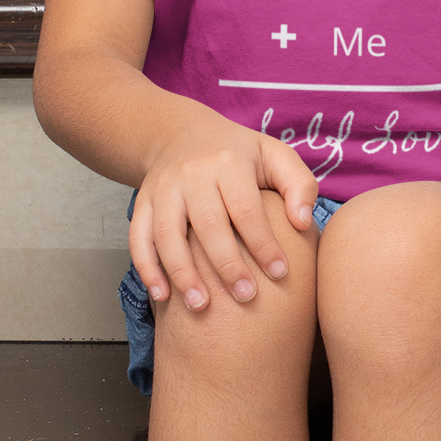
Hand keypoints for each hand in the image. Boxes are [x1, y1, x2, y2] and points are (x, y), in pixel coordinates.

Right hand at [129, 107, 318, 311]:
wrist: (183, 134)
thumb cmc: (240, 154)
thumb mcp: (276, 155)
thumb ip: (299, 184)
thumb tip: (302, 222)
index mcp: (229, 163)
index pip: (246, 209)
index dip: (263, 244)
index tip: (279, 273)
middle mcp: (192, 175)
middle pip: (208, 225)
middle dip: (227, 265)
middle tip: (246, 297)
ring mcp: (163, 190)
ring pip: (167, 234)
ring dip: (182, 273)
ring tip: (201, 306)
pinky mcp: (142, 204)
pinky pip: (139, 238)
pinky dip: (147, 269)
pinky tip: (162, 296)